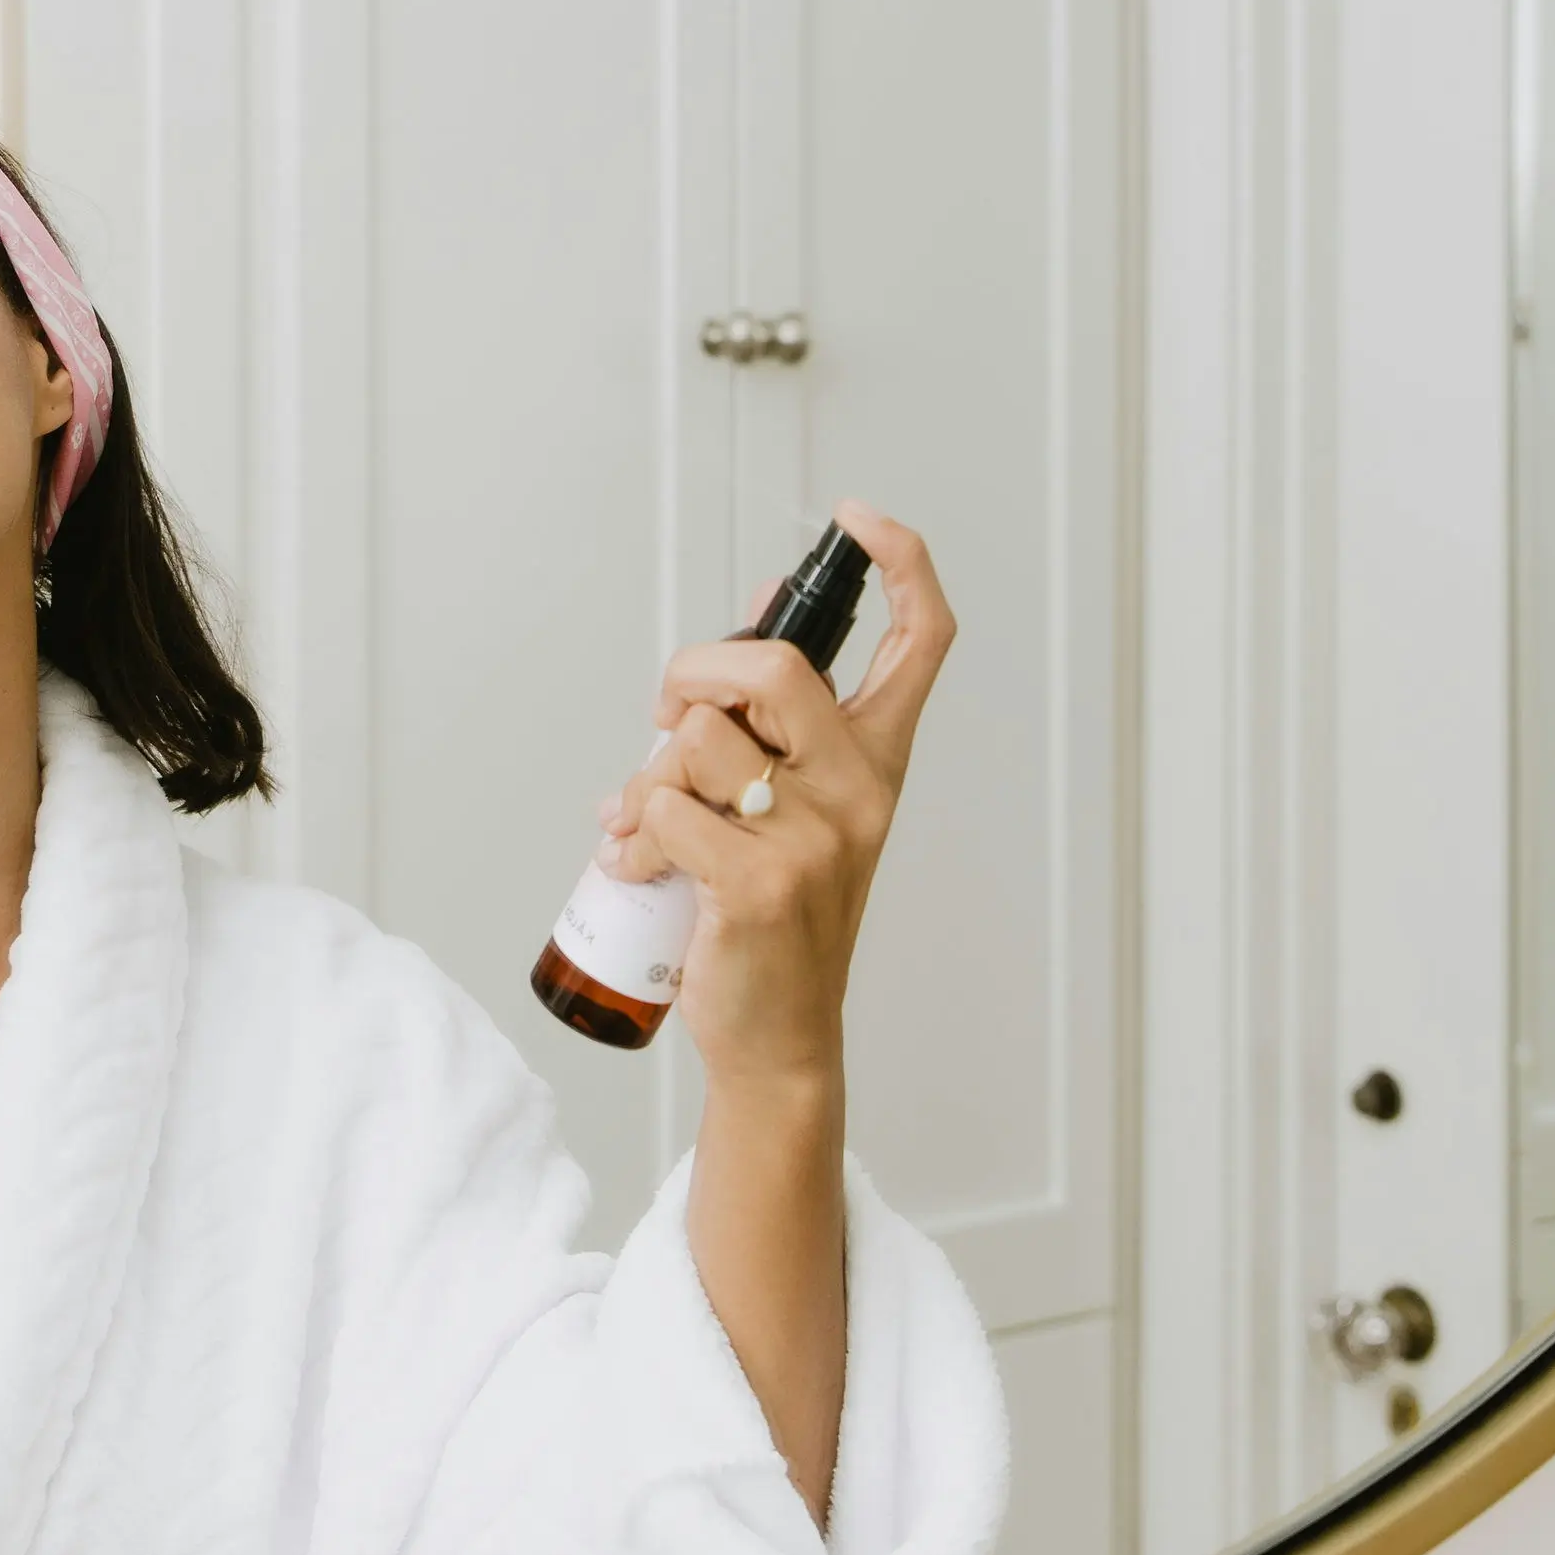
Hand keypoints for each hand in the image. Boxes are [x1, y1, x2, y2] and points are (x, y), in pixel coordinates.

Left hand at [595, 502, 954, 1094]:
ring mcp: (815, 836)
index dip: (900, 564)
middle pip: (771, 664)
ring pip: (698, 739)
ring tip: (647, 824)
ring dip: (648, 776)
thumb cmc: (770, 915)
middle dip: (691, 674)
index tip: (859, 519)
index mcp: (876, 760)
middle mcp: (859, 789)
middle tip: (666, 721)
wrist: (776, 1035)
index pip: (922, 641)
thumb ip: (771, 730)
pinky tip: (638, 865)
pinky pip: (663, 807)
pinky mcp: (759, 881)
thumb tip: (745, 621)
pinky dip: (632, 833)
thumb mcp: (791, 811)